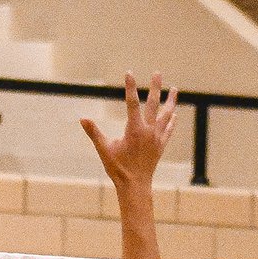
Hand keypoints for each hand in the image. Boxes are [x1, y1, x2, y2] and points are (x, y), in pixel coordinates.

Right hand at [81, 71, 177, 190]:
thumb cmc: (118, 168)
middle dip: (156, 87)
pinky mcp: (161, 145)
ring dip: (170, 101)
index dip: (130, 87)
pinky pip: (169, 129)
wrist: (135, 186)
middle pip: (154, 104)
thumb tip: (82, 119)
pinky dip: (172, 121)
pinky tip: (175, 114)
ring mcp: (157, 138)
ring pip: (166, 114)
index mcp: (134, 129)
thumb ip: (94, 132)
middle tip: (158, 73)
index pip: (132, 103)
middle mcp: (149, 130)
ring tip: (174, 89)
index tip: (129, 73)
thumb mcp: (103, 149)